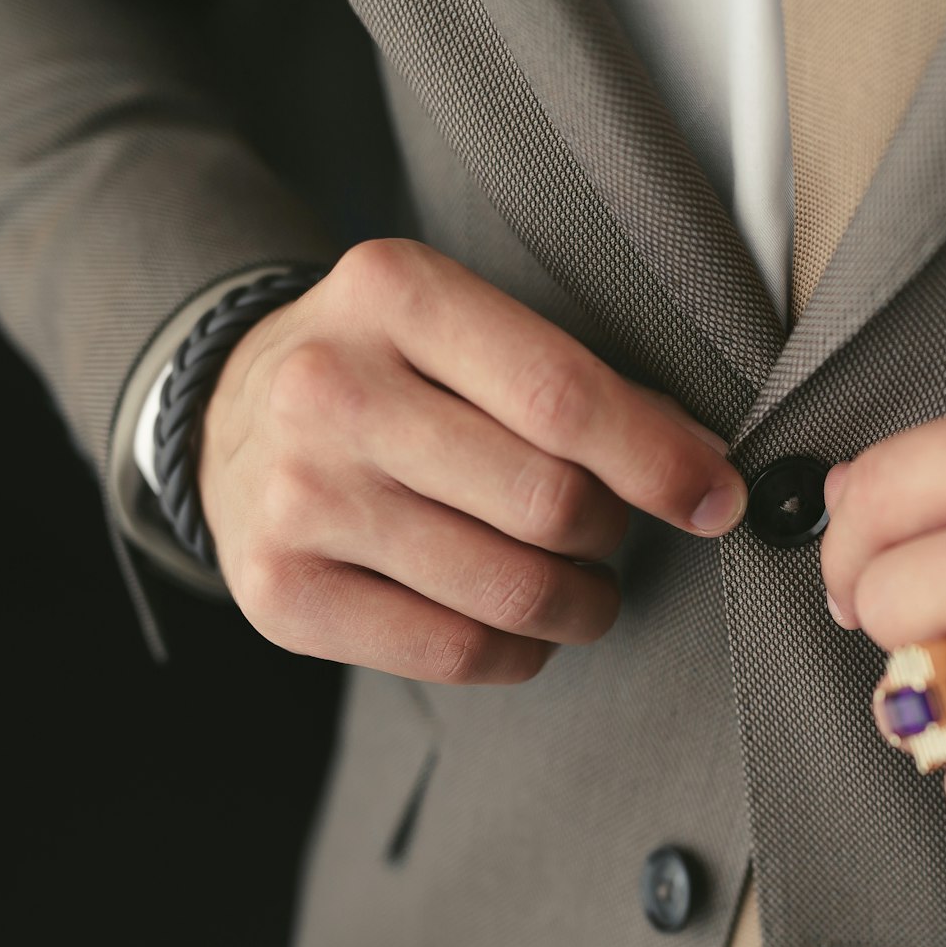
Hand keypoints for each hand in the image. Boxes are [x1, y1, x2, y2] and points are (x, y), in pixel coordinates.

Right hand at [199, 240, 745, 682]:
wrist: (229, 415)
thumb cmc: (388, 373)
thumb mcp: (464, 329)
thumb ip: (579, 384)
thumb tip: (704, 462)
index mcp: (391, 293)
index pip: (563, 396)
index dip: (660, 461)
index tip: (716, 499)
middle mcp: (330, 388)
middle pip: (546, 502)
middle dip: (612, 533)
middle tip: (610, 533)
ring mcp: (297, 496)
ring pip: (509, 590)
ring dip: (579, 604)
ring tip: (577, 587)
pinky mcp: (280, 591)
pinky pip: (454, 653)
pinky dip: (519, 653)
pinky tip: (519, 627)